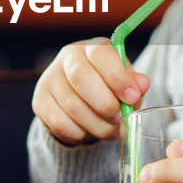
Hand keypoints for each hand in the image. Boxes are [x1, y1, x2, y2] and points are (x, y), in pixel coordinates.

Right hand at [32, 37, 149, 145]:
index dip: (118, 77)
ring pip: (72, 106)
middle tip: (119, 119)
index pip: (101, 54)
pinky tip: (90, 132)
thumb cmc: (110, 88)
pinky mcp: (40, 102)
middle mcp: (67, 58)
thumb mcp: (126, 84)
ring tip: (110, 130)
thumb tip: (142, 84)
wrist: (82, 101)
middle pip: (81, 77)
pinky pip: (61, 124)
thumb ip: (135, 84)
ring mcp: (50, 79)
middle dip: (105, 104)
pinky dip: (80, 134)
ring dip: (96, 125)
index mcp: (92, 48)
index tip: (132, 97)